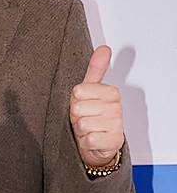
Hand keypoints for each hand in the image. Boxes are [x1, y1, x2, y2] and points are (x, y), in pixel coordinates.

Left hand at [69, 45, 124, 167]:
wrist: (98, 144)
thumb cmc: (91, 115)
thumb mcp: (90, 90)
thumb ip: (96, 69)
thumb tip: (104, 49)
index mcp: (111, 92)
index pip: (78, 91)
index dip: (75, 99)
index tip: (83, 103)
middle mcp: (116, 108)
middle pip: (78, 108)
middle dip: (77, 115)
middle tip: (85, 117)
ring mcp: (116, 125)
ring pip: (83, 123)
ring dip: (81, 129)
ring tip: (88, 128)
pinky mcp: (113, 142)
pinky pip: (89, 139)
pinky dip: (85, 141)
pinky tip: (92, 139)